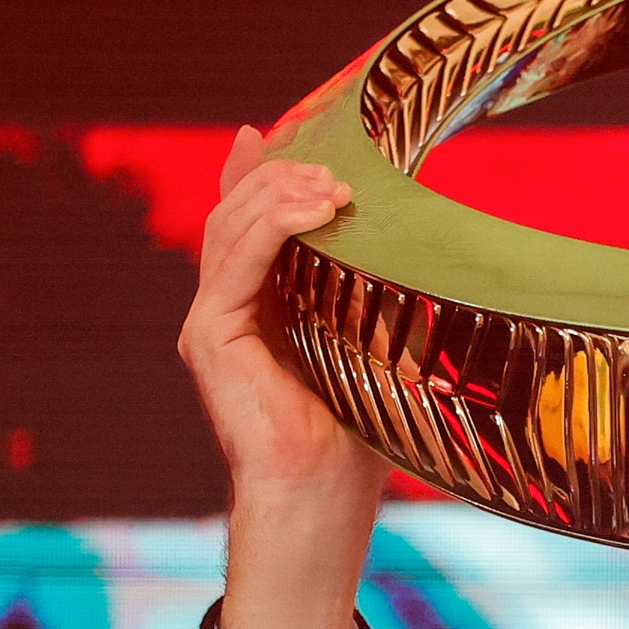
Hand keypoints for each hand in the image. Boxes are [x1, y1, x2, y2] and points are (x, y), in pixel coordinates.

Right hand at [177, 125, 385, 628]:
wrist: (324, 498)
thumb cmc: (358, 437)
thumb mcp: (381, 345)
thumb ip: (380, 292)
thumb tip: (419, 245)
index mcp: (261, 306)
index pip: (254, 219)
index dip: (269, 170)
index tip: (303, 130)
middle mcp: (227, 308)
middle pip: (240, 210)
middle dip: (285, 174)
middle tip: (336, 166)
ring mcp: (212, 320)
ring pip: (232, 226)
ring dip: (283, 193)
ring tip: (335, 185)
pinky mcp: (209, 336)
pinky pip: (234, 260)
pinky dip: (271, 226)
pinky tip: (314, 209)